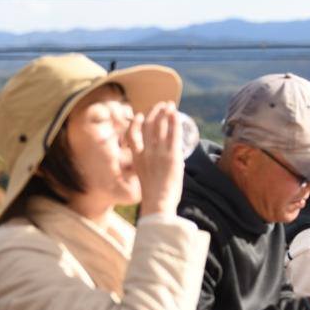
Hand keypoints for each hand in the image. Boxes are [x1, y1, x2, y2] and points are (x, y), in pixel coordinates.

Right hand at [129, 101, 183, 216]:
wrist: (158, 203)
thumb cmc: (154, 197)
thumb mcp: (147, 179)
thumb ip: (152, 168)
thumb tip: (169, 165)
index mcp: (136, 159)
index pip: (132, 135)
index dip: (136, 123)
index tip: (140, 115)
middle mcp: (145, 153)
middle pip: (148, 127)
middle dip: (154, 113)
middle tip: (162, 105)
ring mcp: (158, 153)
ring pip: (160, 127)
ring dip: (165, 113)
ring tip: (170, 105)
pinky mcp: (171, 156)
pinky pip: (173, 134)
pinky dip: (174, 122)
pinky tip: (177, 114)